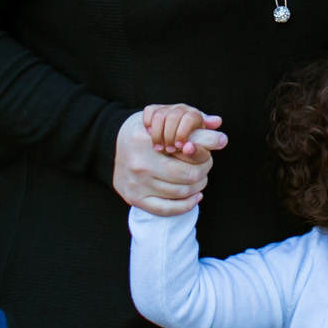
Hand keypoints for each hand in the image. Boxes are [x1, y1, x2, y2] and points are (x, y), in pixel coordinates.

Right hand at [114, 111, 228, 216]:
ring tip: (200, 179)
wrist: (110, 146)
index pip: (190, 151)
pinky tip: (195, 197)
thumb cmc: (144, 131)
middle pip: (188, 175)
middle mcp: (140, 163)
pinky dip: (186, 205)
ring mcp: (137, 183)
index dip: (205, 153)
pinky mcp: (135, 198)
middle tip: (205, 166)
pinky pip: (167, 209)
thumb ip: (192, 120)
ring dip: (197, 187)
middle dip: (203, 171)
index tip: (208, 150)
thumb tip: (217, 122)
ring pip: (180, 192)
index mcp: (147, 140)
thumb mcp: (164, 118)